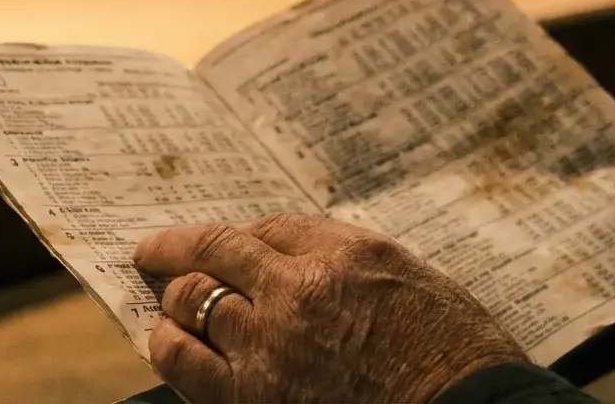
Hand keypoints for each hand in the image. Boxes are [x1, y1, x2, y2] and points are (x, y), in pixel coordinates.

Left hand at [133, 214, 524, 402]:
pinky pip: (186, 362)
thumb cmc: (456, 357)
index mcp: (346, 253)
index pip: (270, 228)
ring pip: (192, 301)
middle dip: (181, 253)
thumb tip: (303, 263)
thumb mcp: (415, 282)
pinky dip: (170, 346)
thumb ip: (353, 266)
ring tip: (165, 305)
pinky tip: (167, 343)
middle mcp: (300, 289)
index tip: (219, 242)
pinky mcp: (253, 397)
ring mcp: (272, 344)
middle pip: (217, 253)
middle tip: (157, 255)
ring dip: (174, 300)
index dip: (239, 236)